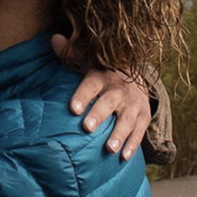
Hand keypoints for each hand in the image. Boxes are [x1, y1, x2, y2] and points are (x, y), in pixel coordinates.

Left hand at [51, 34, 151, 159]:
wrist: (137, 78)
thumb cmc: (103, 72)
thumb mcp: (89, 60)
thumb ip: (70, 54)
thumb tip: (54, 38)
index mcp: (103, 76)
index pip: (92, 84)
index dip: (83, 94)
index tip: (73, 108)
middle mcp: (119, 90)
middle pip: (109, 102)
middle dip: (99, 114)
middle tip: (87, 127)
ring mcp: (133, 104)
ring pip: (126, 120)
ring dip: (119, 134)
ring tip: (109, 148)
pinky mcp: (143, 117)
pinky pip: (139, 132)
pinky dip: (133, 144)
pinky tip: (124, 157)